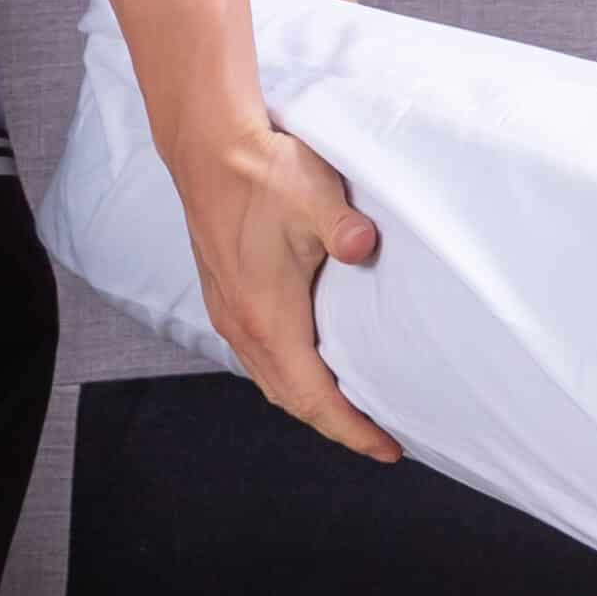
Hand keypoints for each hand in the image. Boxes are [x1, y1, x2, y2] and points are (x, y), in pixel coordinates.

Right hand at [174, 122, 397, 463]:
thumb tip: (364, 245)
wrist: (208, 146)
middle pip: (292, 400)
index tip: (388, 449)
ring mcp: (228, 313)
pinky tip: (310, 363)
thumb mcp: (315, 195)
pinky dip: (289, 376)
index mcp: (266, 318)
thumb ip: (344, 227)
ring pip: (271, 380)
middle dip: (336, 425)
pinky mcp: (224, 296)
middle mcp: (241, 326)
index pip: (314, 397)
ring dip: (310, 401)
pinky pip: (259, 358)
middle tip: (380, 438)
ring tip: (350, 409)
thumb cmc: (262, 171)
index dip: (353, 430)